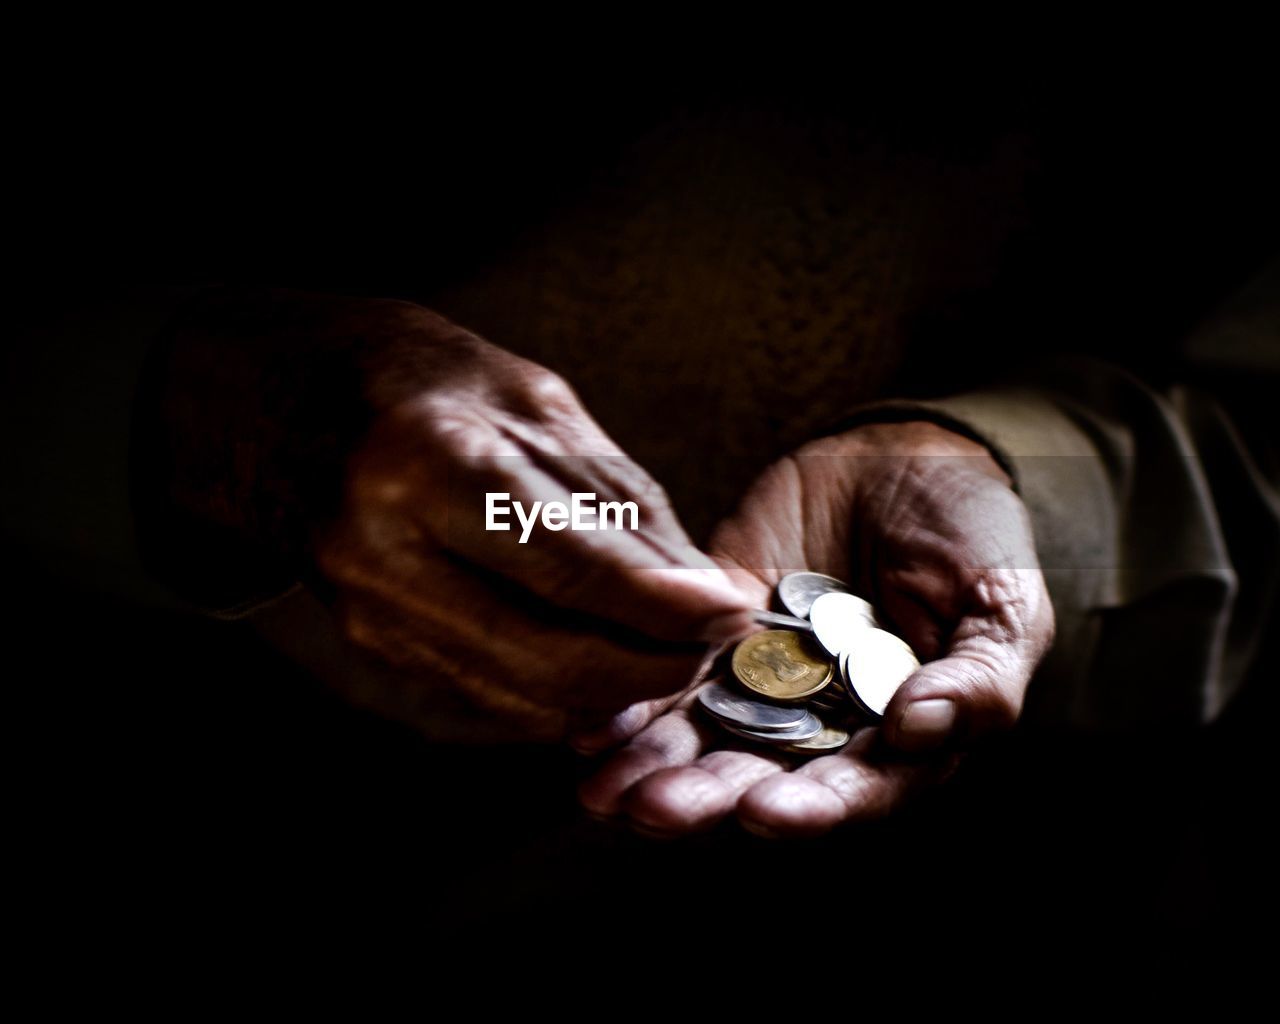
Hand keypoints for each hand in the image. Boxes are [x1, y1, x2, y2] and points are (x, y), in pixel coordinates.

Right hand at [156, 291, 751, 740]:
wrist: (291, 408)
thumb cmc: (429, 385)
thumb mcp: (534, 405)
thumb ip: (619, 500)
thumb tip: (706, 590)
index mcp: (427, 461)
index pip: (568, 566)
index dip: (664, 604)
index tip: (736, 616)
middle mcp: (384, 551)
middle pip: (549, 658)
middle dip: (653, 667)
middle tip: (716, 645)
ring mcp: (371, 611)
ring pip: (525, 694)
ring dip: (618, 689)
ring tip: (676, 651)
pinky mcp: (375, 645)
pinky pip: (493, 694)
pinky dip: (564, 691)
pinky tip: (609, 661)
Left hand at [578, 420, 1054, 834]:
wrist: (911, 455)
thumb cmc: (975, 538)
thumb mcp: (1003, 606)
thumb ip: (980, 680)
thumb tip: (921, 732)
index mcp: (893, 733)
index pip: (853, 789)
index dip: (812, 808)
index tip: (765, 812)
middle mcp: (818, 719)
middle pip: (758, 774)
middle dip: (704, 798)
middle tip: (652, 811)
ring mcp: (759, 672)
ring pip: (700, 733)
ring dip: (650, 767)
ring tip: (601, 792)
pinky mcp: (713, 625)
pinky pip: (666, 666)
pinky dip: (628, 697)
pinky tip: (590, 722)